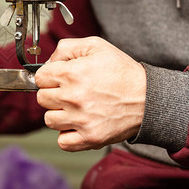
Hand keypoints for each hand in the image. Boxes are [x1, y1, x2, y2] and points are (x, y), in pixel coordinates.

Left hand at [35, 37, 145, 151]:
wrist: (148, 98)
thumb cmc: (122, 72)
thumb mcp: (96, 46)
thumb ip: (66, 47)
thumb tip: (48, 62)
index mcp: (72, 74)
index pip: (39, 78)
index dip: (48, 76)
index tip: (58, 78)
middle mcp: (73, 97)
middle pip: (42, 98)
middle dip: (52, 93)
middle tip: (68, 92)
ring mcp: (81, 120)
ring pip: (49, 120)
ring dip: (58, 114)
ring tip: (74, 108)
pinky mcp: (90, 138)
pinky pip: (63, 141)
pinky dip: (67, 135)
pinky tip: (77, 123)